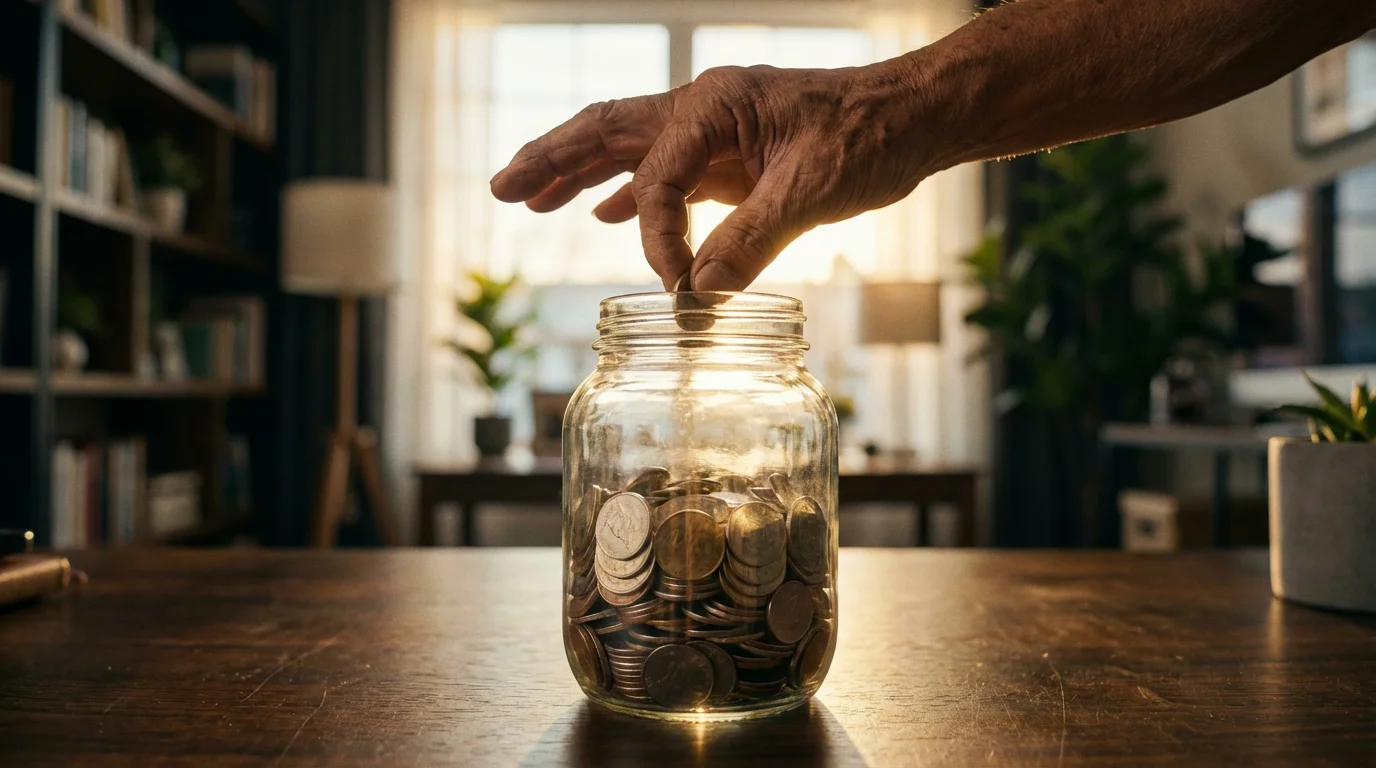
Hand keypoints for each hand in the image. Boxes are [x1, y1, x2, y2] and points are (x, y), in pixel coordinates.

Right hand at [489, 58, 937, 290]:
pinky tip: (604, 215)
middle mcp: (704, 109)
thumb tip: (700, 297)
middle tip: (501, 188)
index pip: (658, 178)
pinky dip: (632, 194)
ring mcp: (715, 130)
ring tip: (528, 198)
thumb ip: (750, 240)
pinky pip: (667, 171)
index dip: (657, 238)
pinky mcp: (733, 155)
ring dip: (578, 173)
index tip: (674, 287)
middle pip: (608, 132)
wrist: (914, 117)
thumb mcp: (811, 191)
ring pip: (629, 149)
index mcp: (715, 104)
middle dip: (552, 160)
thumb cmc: (870, 136)